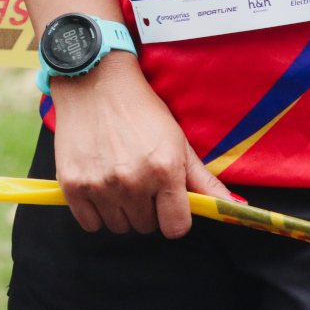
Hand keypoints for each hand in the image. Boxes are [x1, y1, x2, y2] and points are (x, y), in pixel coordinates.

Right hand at [50, 51, 238, 238]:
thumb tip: (236, 206)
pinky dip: (95, 213)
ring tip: (117, 178)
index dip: (174, 216)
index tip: (167, 202)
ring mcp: (100, 185)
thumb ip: (204, 180)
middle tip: (139, 179)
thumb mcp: (178, 141)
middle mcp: (132, 181)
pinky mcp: (72, 185)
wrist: (94, 82)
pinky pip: (89, 224)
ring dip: (120, 210)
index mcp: (164, 169)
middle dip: (146, 209)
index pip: (176, 227)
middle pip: (146, 227)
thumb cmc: (140, 110)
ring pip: (118, 226)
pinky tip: (98, 186)